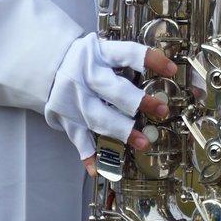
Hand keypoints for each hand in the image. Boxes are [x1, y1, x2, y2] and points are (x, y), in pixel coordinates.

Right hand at [44, 33, 177, 167]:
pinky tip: (98, 168)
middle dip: (139, 102)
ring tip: (143, 143)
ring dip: (122, 131)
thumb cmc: (86, 60)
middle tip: (162, 110)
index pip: (128, 53)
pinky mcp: (66, 117)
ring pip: (100, 117)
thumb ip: (128, 64)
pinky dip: (88, 155)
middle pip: (114, 90)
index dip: (151, 60)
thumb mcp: (103, 52)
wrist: (48, 65)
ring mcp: (75, 98)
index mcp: (101, 54)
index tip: (172, 71)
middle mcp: (87, 75)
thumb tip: (170, 76)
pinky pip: (79, 138)